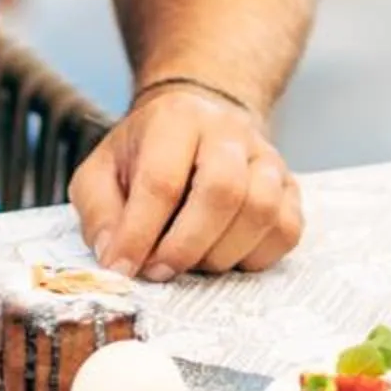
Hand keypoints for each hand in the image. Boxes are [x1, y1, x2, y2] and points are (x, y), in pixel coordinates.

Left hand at [68, 84, 302, 279]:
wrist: (197, 125)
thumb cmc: (145, 155)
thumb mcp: (101, 172)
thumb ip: (99, 213)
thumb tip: (115, 257)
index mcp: (176, 119)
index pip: (162, 180)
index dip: (140, 233)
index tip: (123, 267)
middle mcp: (229, 131)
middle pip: (223, 191)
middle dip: (186, 246)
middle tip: (159, 271)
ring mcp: (266, 158)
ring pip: (261, 211)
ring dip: (221, 254)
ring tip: (192, 262)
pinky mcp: (290, 186)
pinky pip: (286, 230)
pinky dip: (255, 257)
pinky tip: (225, 255)